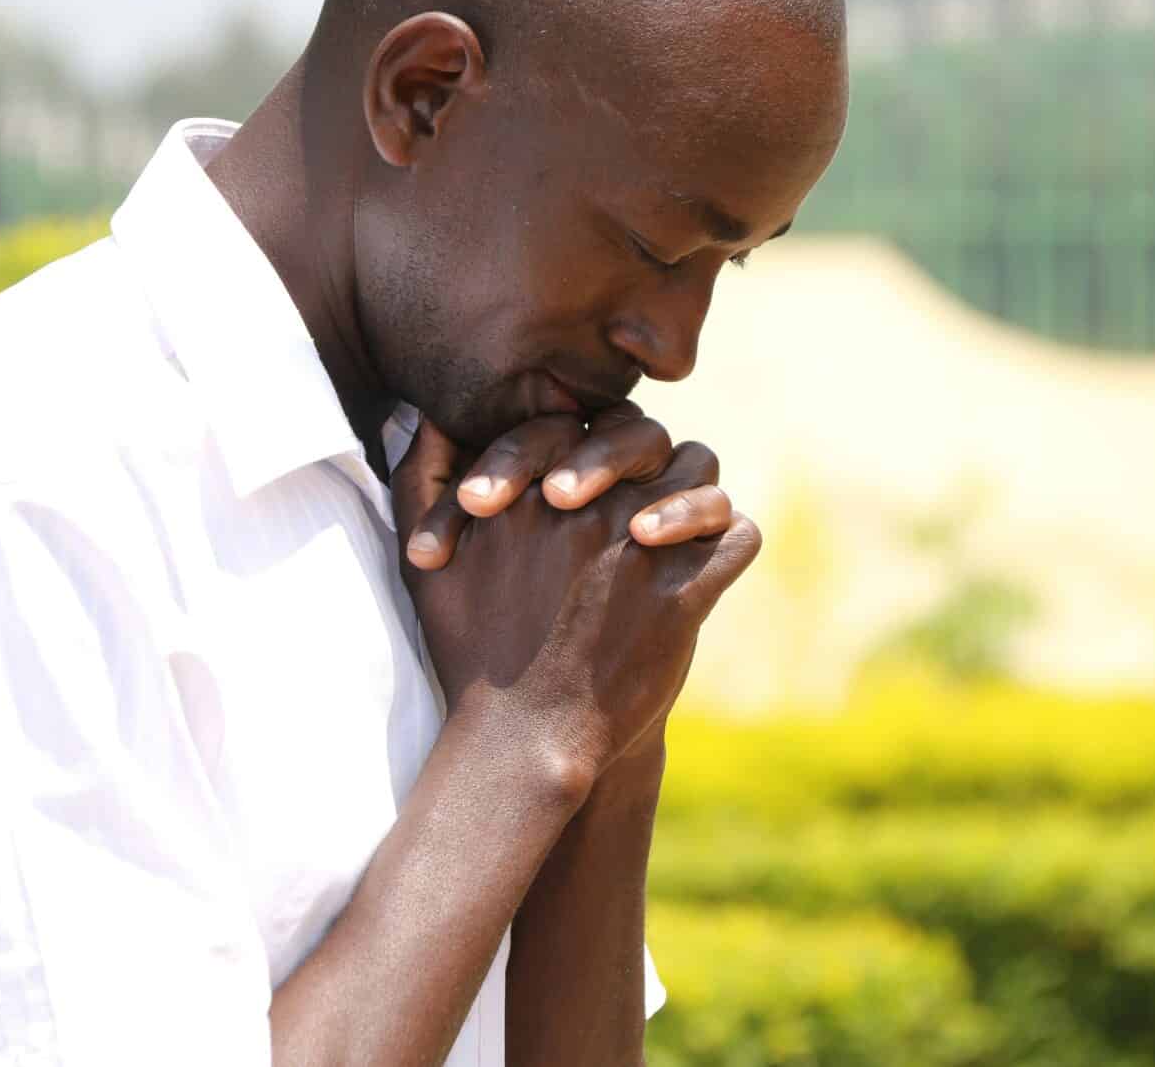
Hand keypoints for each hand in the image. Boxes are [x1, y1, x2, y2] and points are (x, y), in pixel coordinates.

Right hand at [391, 417, 760, 779]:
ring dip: (690, 490)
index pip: (575, 421)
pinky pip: (736, 536)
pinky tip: (706, 558)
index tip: (569, 486)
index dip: (579, 443)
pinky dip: (728, 540)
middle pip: (643, 435)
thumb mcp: (427, 563)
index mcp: (532, 492)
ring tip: (669, 522)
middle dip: (638, 452)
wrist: (524, 740)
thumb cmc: (472, 651)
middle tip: (627, 492)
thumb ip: (419, 479)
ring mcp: (642, 548)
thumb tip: (423, 414)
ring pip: (699, 471)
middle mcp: (591, 508)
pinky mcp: (686, 594)